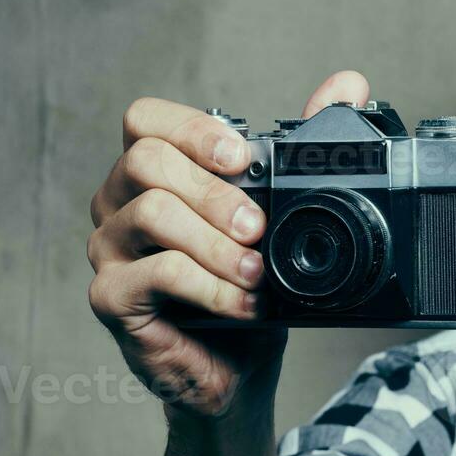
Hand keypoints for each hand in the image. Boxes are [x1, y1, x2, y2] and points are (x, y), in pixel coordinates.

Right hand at [87, 70, 371, 417]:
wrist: (236, 369)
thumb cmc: (248, 288)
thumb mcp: (281, 216)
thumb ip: (301, 147)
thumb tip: (347, 85)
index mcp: (154, 172)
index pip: (146, 120)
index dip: (194, 130)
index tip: (244, 159)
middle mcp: (120, 201)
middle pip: (147, 159)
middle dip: (217, 192)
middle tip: (260, 229)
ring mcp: (108, 248)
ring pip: (152, 212)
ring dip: (218, 243)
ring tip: (256, 273)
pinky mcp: (110, 296)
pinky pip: (155, 272)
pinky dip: (210, 286)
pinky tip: (242, 304)